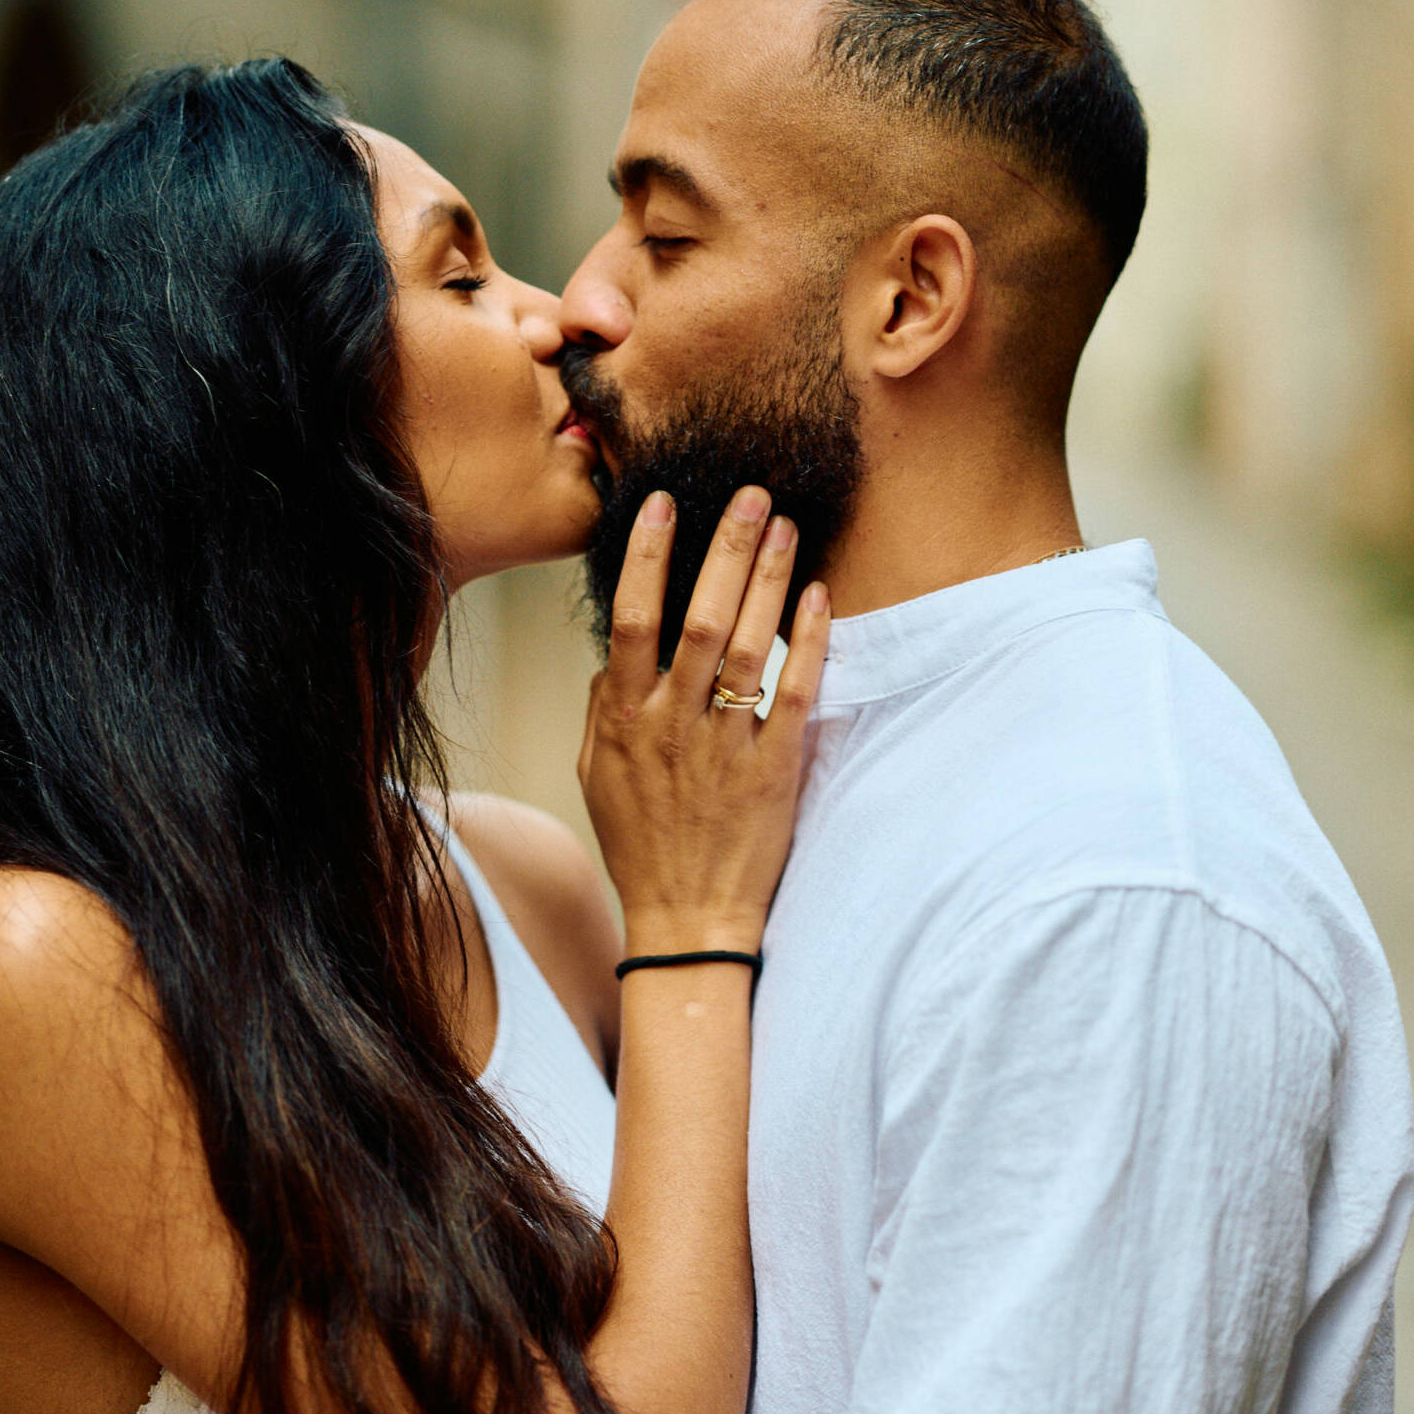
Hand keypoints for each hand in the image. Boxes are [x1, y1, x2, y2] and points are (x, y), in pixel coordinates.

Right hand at [577, 485, 832, 956]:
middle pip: (695, 619)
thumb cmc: (640, 845)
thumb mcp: (595, 776)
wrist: (687, 919)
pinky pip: (793, 693)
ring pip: (744, 646)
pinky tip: (819, 596)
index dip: (648, 557)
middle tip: (750, 494)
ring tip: (786, 525)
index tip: (664, 503)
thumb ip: (600, 708)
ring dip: (767, 580)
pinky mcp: (773, 770)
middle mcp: (670, 725)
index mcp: (623, 720)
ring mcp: (723, 746)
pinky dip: (807, 642)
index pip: (631, 620)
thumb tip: (612, 654)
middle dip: (723, 550)